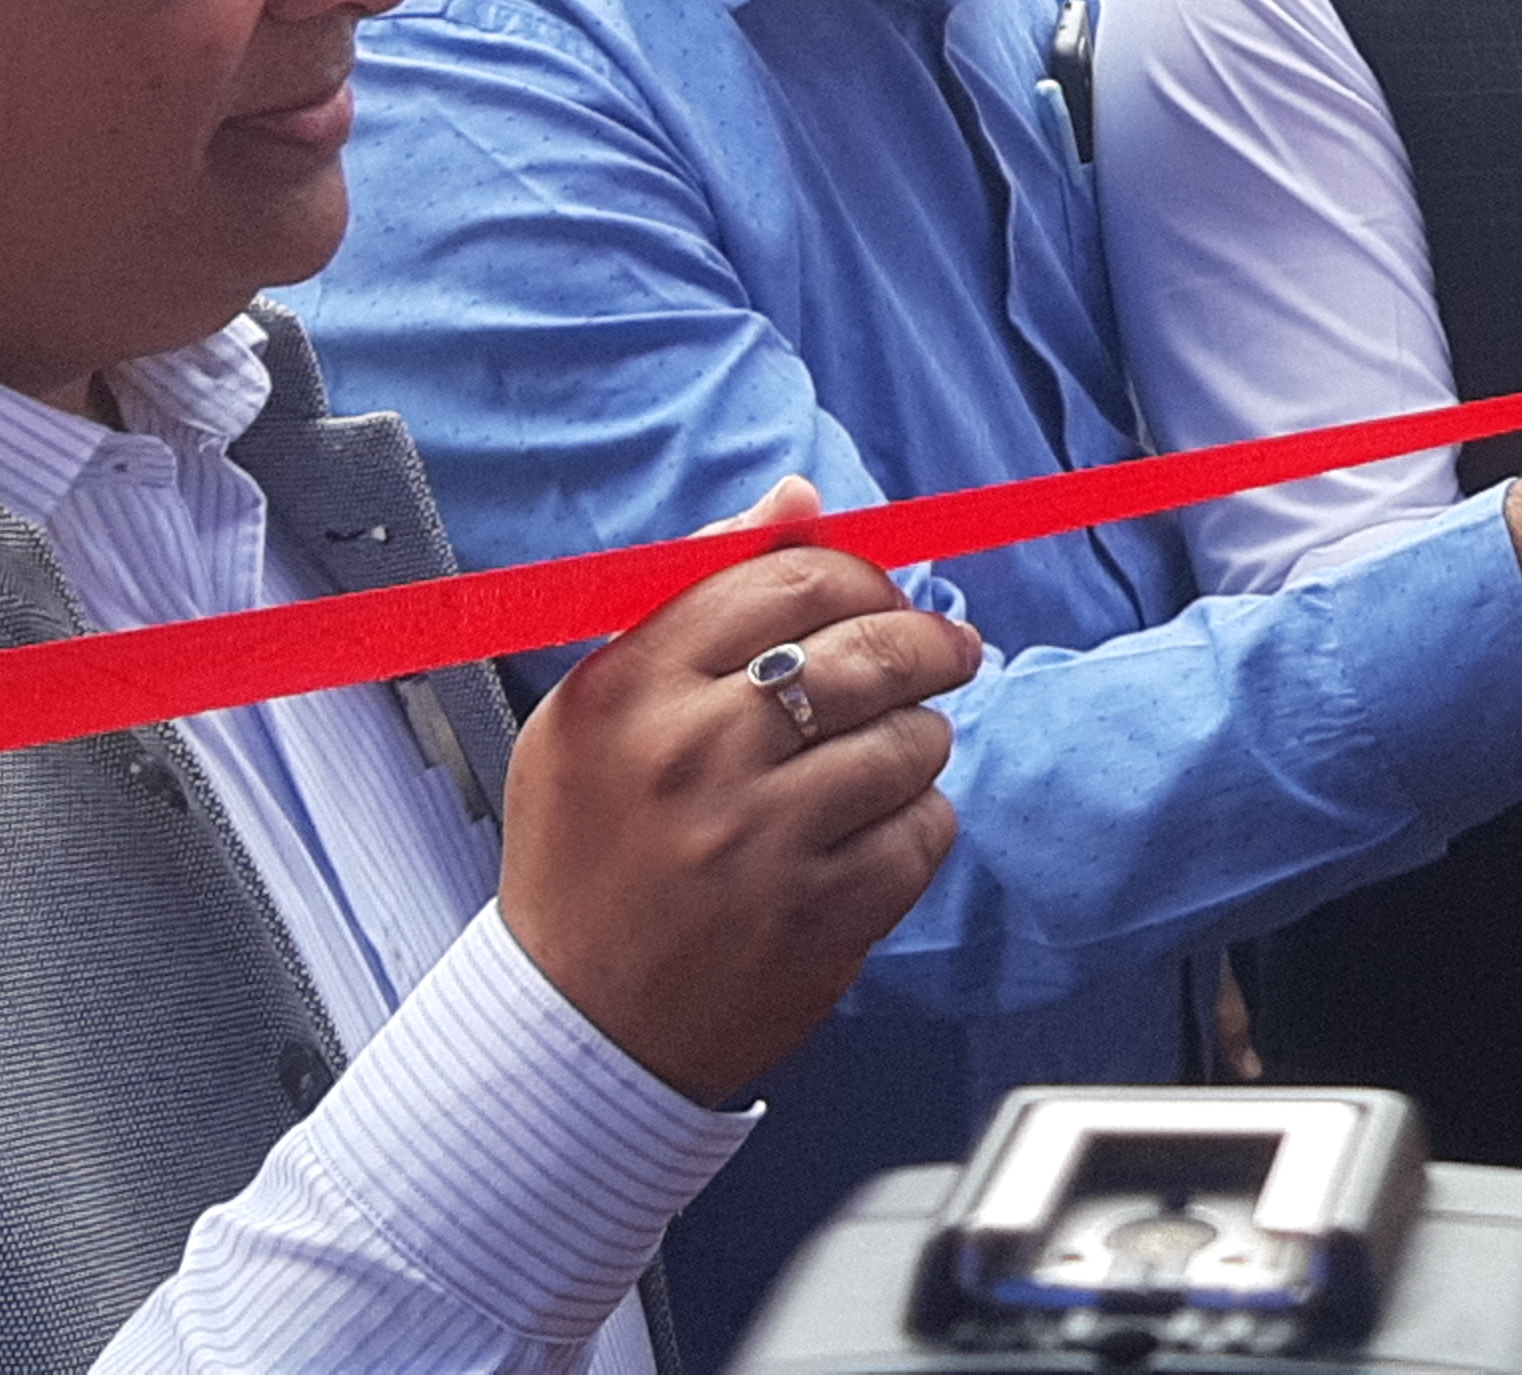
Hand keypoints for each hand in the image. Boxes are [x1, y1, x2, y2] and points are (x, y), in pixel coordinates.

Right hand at [500, 480, 981, 1105]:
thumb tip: (801, 497)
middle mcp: (692, 758)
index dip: (860, 575)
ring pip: (910, 740)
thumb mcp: (600, 705)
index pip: (789, 577)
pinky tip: (877, 830)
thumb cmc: (592, 848)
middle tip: (944, 650)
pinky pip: (924, 831)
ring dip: (922, 737)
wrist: (576, 1023)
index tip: (883, 594)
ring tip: (894, 751)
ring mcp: (758, 843)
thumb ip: (698, 589)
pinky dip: (921, 821)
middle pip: (866, 649)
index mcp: (629, 690)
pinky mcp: (816, 919)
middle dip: (927, 640)